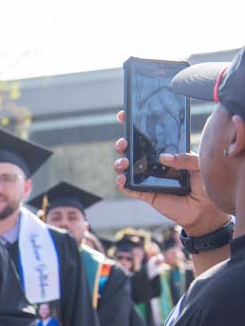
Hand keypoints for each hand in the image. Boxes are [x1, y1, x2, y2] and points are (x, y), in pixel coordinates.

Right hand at [113, 111, 230, 234]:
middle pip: (133, 150)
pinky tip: (122, 178)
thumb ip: (186, 158)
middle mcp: (154, 163)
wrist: (203, 209)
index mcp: (167, 152)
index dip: (135, 125)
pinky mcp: (145, 193)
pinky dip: (122, 182)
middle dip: (124, 143)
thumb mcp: (200, 164)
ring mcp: (148, 178)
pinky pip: (129, 188)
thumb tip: (163, 157)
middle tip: (124, 142)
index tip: (123, 116)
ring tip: (123, 162)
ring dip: (120, 162)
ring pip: (127, 167)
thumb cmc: (204, 183)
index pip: (149, 136)